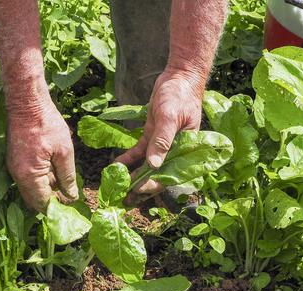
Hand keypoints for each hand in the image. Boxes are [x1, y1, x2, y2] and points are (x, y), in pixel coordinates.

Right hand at [6, 101, 77, 211]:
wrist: (26, 103)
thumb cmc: (46, 124)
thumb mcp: (64, 151)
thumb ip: (67, 176)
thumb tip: (71, 196)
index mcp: (30, 176)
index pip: (42, 203)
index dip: (56, 208)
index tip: (70, 207)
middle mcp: (18, 176)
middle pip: (33, 200)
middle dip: (49, 202)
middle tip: (67, 199)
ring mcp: (14, 169)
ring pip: (30, 190)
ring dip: (45, 191)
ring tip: (63, 185)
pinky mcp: (14, 161)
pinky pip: (26, 179)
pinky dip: (39, 181)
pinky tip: (53, 174)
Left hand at [115, 67, 203, 202]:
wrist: (178, 77)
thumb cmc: (180, 95)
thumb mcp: (170, 117)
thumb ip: (163, 141)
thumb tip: (154, 165)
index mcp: (186, 151)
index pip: (169, 175)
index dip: (153, 185)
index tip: (137, 190)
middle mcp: (175, 152)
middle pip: (157, 176)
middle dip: (140, 188)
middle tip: (123, 200)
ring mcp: (162, 145)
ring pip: (146, 167)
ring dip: (132, 177)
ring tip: (117, 187)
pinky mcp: (152, 137)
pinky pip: (139, 152)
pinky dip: (128, 159)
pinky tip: (115, 165)